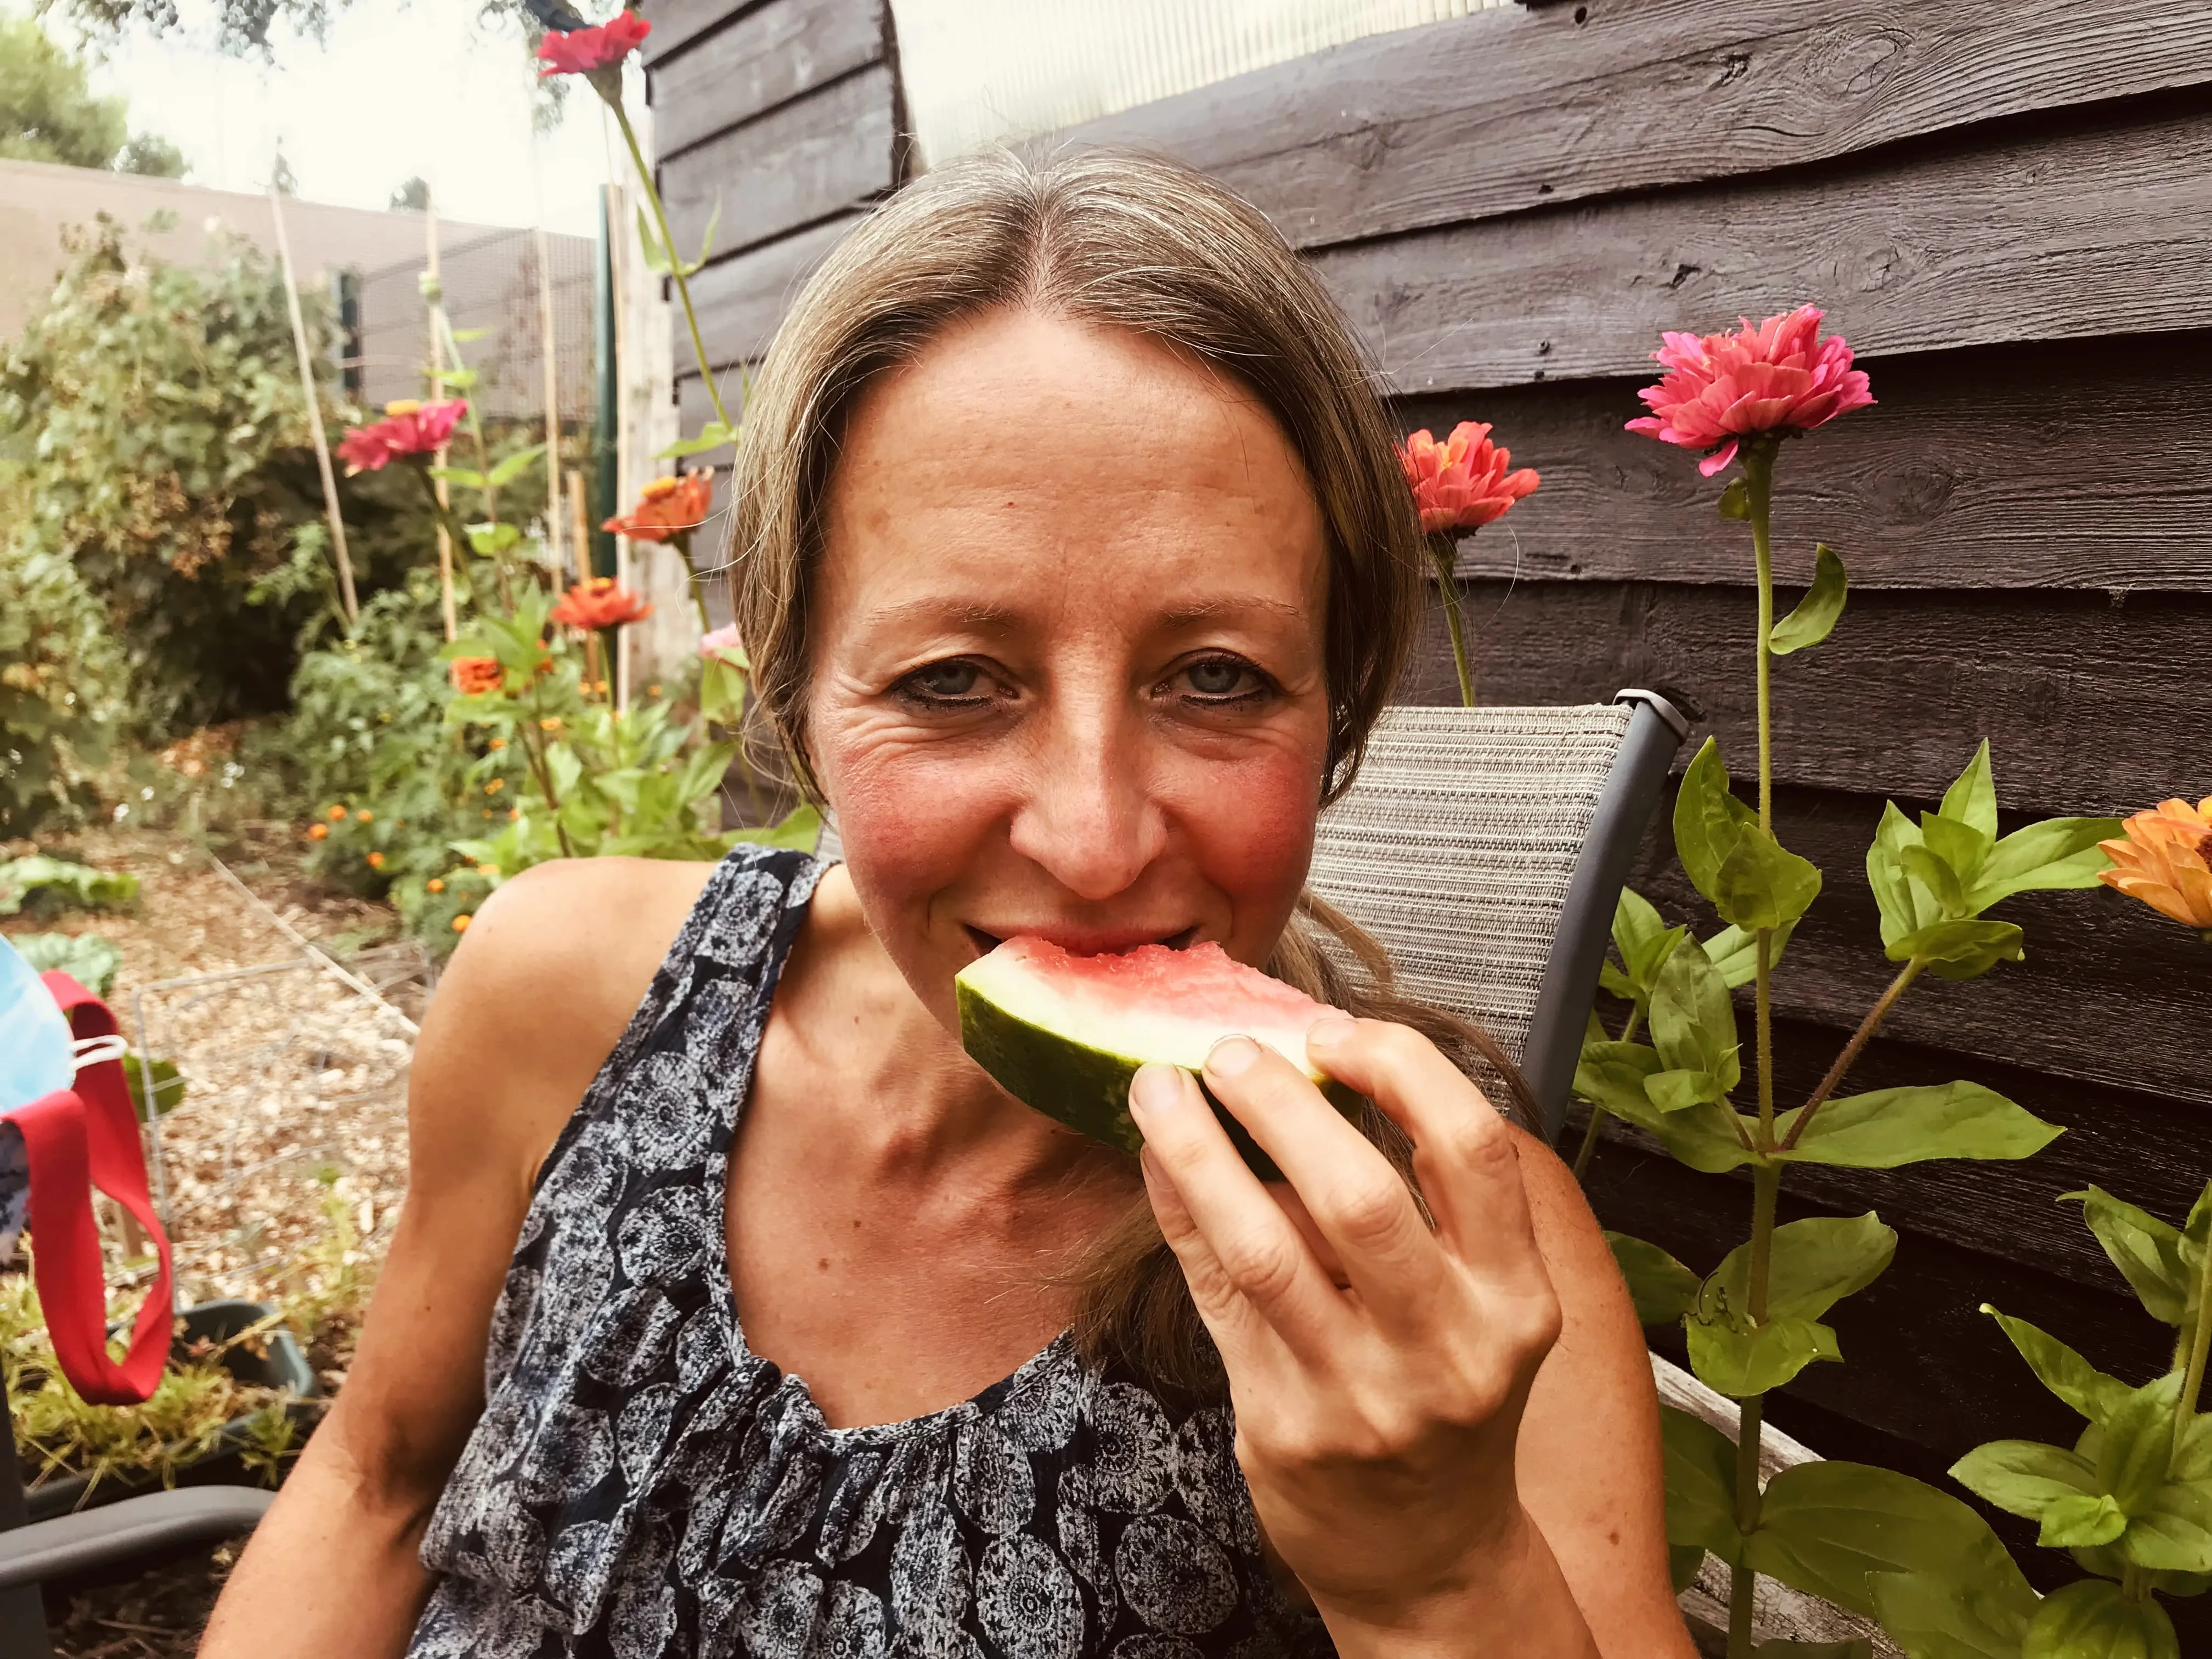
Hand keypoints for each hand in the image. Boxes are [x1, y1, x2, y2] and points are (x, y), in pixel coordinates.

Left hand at [1128, 1018, 1583, 1655]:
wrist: (1430, 1559)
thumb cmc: (1448, 1399)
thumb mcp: (1480, 1306)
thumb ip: (1421, 1202)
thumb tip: (1311, 1062)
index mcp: (1517, 1300)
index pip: (1473, 1148)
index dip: (1400, 1068)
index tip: (1338, 1033)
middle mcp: (1449, 1349)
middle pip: (1359, 1194)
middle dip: (1281, 1101)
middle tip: (1231, 1050)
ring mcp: (1361, 1396)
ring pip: (1264, 1246)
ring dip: (1200, 1150)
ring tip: (1162, 1086)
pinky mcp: (1283, 1426)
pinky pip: (1215, 1296)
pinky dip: (1180, 1213)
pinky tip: (1157, 1162)